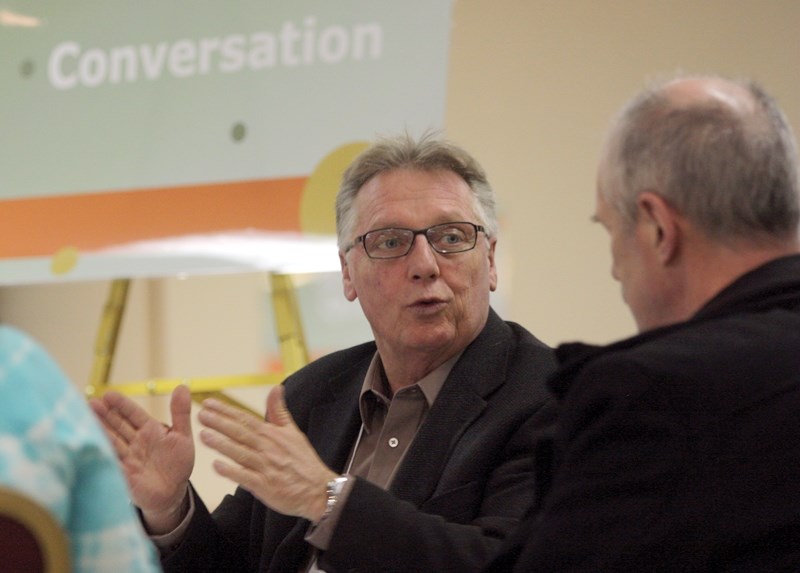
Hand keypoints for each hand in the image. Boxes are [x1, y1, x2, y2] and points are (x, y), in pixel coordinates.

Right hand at [89, 385, 194, 532]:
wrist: (172, 493)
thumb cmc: (177, 463)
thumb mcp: (183, 436)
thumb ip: (181, 412)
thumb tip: (182, 386)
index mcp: (150, 430)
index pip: (133, 414)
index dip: (121, 405)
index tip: (108, 395)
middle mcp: (135, 441)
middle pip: (117, 425)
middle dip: (104, 414)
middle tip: (90, 403)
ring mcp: (127, 457)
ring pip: (111, 440)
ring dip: (98, 430)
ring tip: (83, 419)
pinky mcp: (123, 473)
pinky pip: (111, 461)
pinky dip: (101, 453)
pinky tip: (90, 444)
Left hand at [198, 385, 336, 521]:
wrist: (317, 490)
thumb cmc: (304, 461)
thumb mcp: (294, 432)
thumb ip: (279, 411)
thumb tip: (276, 387)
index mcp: (272, 435)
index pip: (246, 419)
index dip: (227, 411)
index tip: (209, 403)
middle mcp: (268, 448)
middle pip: (240, 433)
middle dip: (220, 423)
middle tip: (201, 414)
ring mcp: (266, 467)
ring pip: (241, 453)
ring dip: (222, 444)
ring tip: (204, 435)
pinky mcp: (265, 486)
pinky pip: (246, 478)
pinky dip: (232, 472)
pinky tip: (216, 466)